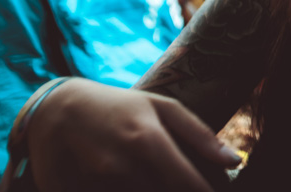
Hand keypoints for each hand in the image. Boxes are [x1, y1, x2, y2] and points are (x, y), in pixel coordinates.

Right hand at [25, 78, 241, 191]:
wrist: (54, 109)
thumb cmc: (119, 107)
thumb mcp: (161, 108)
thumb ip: (200, 135)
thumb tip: (235, 162)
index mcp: (148, 140)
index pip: (188, 185)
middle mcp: (121, 165)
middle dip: (175, 189)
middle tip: (166, 173)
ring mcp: (94, 184)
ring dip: (146, 186)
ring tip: (142, 169)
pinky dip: (121, 189)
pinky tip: (122, 178)